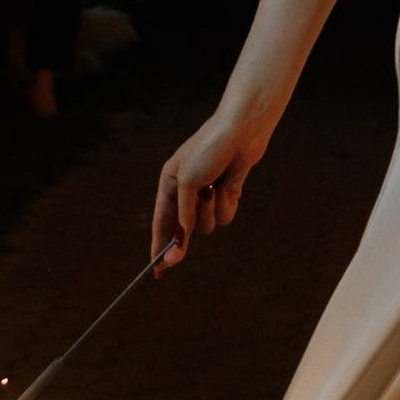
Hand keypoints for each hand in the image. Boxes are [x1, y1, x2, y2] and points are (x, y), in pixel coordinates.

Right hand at [151, 104, 271, 264]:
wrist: (243, 129)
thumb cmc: (209, 148)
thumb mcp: (189, 182)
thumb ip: (183, 214)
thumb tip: (181, 241)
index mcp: (169, 183)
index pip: (161, 222)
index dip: (158, 246)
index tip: (157, 270)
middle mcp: (186, 191)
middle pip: (184, 229)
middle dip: (183, 239)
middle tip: (177, 259)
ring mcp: (207, 194)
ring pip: (207, 224)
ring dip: (210, 211)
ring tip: (214, 188)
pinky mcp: (227, 193)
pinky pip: (224, 216)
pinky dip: (226, 205)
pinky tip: (228, 186)